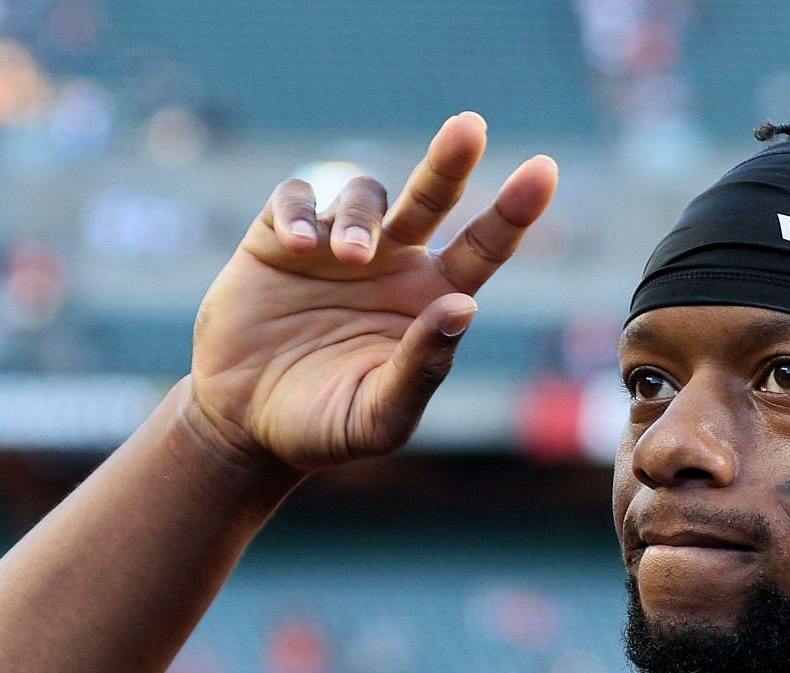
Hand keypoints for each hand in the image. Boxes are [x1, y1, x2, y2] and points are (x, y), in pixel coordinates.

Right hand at [188, 112, 556, 470]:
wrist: (246, 425)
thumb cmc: (325, 427)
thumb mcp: (381, 415)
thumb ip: (423, 368)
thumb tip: (465, 306)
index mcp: (432, 300)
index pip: (484, 247)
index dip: (513, 211)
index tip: (543, 170)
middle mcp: (394, 262)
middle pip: (435, 195)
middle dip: (452, 160)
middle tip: (469, 128)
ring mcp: (338, 245)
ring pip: (365, 194)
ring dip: (361, 215)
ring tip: (348, 256)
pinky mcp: (279, 238)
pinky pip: (296, 198)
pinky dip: (301, 211)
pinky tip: (300, 246)